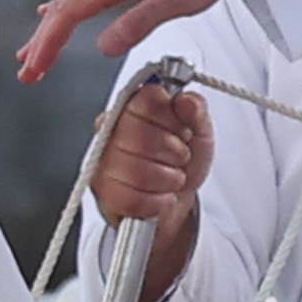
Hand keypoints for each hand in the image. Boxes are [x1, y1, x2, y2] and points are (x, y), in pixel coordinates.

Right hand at [20, 0, 256, 84]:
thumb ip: (138, 22)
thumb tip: (102, 47)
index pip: (68, 14)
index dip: (48, 43)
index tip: (34, 67)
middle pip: (62, 10)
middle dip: (41, 42)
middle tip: (27, 72)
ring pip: (70, 4)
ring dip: (49, 30)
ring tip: (32, 53)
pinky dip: (64, 12)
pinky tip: (52, 14)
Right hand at [85, 75, 211, 230]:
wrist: (175, 201)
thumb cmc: (180, 164)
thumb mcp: (199, 134)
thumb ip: (196, 112)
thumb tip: (186, 99)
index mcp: (130, 110)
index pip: (148, 101)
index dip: (172, 119)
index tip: (179, 130)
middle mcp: (110, 133)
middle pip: (143, 136)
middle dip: (173, 152)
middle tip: (176, 157)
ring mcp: (102, 164)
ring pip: (140, 172)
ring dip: (168, 179)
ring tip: (168, 177)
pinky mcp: (103, 195)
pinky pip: (136, 199)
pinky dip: (158, 201)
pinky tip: (158, 194)